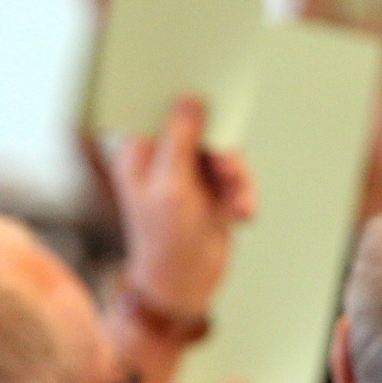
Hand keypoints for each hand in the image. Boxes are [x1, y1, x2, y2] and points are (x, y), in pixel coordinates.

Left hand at [112, 97, 256, 317]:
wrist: (187, 285)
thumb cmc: (166, 243)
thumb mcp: (170, 188)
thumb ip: (179, 141)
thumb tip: (188, 100)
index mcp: (138, 153)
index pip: (157, 111)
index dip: (181, 101)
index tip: (204, 97)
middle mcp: (163, 159)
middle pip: (200, 127)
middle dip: (220, 150)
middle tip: (226, 168)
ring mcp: (188, 173)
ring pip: (224, 150)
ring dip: (237, 176)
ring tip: (236, 202)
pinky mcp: (212, 188)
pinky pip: (236, 174)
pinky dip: (243, 192)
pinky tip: (240, 211)